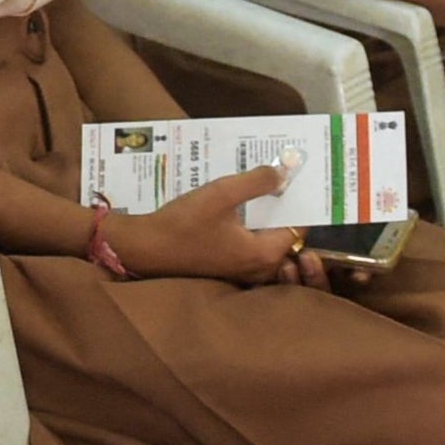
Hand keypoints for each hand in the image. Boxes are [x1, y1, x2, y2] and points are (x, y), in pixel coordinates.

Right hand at [111, 166, 332, 288]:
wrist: (144, 249)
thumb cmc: (183, 224)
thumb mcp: (221, 194)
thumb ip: (256, 182)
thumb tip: (284, 172)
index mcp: (263, 254)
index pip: (298, 227)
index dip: (299, 203)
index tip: (299, 181)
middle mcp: (258, 269)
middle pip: (283, 234)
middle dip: (283, 208)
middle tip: (281, 179)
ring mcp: (241, 272)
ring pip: (265, 240)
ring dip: (265, 216)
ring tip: (260, 188)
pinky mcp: (226, 268)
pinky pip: (248, 244)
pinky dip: (249, 225)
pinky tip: (239, 205)